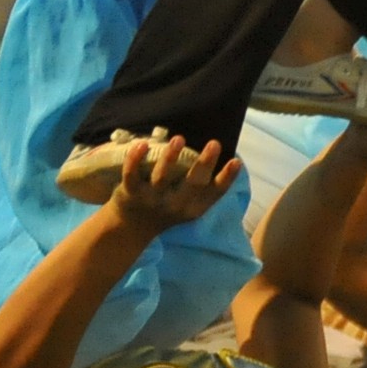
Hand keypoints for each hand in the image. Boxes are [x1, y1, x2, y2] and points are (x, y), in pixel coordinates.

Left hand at [110, 136, 240, 231]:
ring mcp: (152, 199)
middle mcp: (174, 204)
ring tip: (179, 139)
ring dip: (170, 157)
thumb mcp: (189, 205)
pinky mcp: (130, 193)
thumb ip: (202, 186)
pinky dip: (135, 160)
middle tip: (215, 143)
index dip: (226, 178)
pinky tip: (142, 144)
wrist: (131, 228)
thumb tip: (220, 153)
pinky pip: (131, 175)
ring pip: (162, 178)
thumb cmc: (168, 207)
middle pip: (192, 184)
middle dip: (204, 164)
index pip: (214, 193)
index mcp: (193, 207)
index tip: (236, 161)